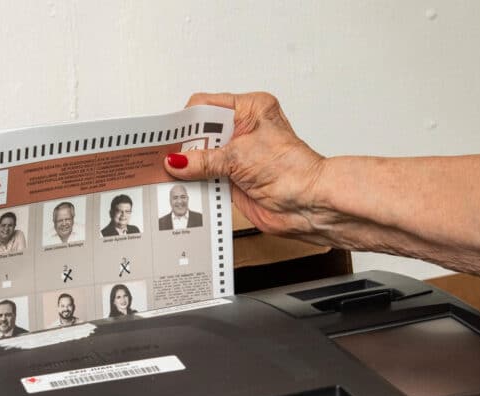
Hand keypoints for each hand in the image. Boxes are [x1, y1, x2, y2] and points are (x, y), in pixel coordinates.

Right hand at [162, 92, 328, 238]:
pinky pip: (206, 177)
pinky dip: (196, 181)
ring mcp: (238, 155)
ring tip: (175, 171)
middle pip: (201, 132)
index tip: (170, 136)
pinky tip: (187, 183)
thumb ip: (204, 160)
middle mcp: (243, 130)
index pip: (206, 106)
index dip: (187, 121)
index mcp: (250, 109)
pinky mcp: (234, 178)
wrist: (310, 205)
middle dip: (185, 145)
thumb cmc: (294, 172)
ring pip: (202, 156)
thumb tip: (177, 161)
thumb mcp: (240, 158)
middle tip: (169, 155)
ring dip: (190, 166)